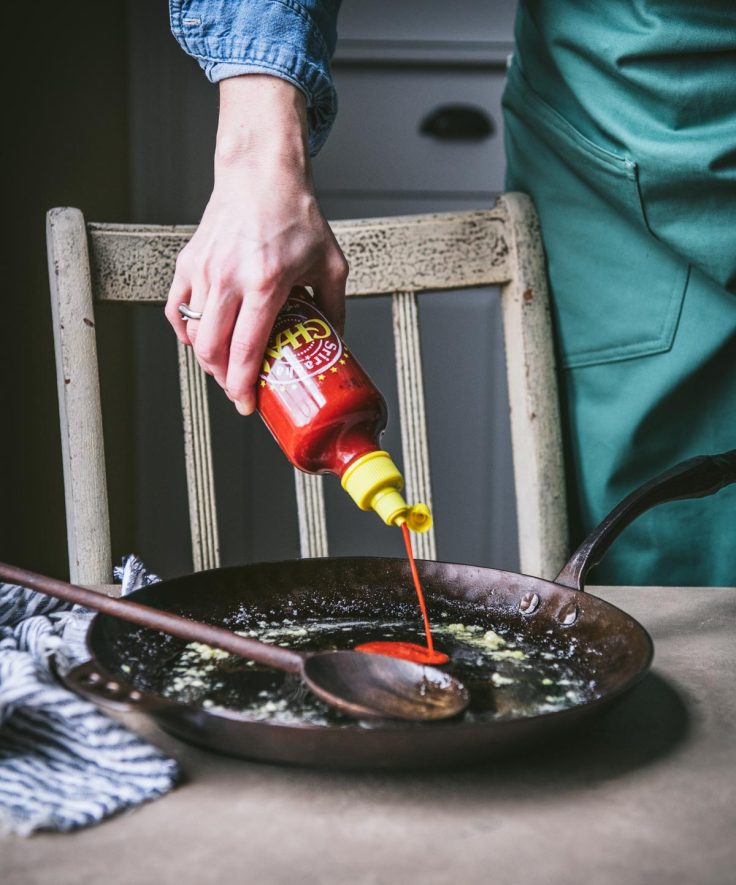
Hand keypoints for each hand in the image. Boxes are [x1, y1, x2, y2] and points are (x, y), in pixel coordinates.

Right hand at [165, 75, 348, 414]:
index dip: (244, 385)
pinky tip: (204, 338)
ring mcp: (204, 269)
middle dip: (224, 379)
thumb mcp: (330, 263)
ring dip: (208, 358)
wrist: (262, 173)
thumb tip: (335, 343)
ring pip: (193, 333)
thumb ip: (334, 307)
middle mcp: (229, 277)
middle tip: (239, 389)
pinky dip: (187, 331)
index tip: (247, 405)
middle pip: (212, 349)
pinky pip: (177, 309)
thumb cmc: (296, 215)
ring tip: (227, 366)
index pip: (246, 349)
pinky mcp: (189, 262)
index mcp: (265, 282)